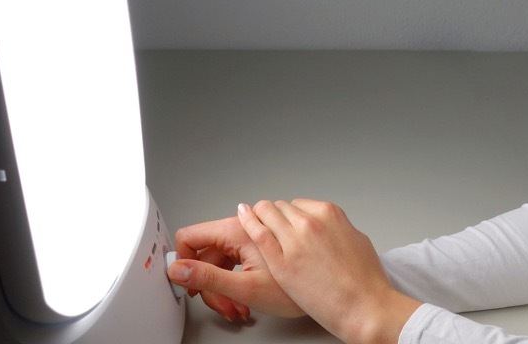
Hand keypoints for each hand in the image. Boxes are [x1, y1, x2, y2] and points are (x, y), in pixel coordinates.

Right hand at [169, 214, 304, 321]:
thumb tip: (177, 269)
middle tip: (226, 307)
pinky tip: (263, 286)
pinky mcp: (283, 233)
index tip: (189, 283)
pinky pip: (256, 248)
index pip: (192, 237)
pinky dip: (253, 269)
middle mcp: (255, 221)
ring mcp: (270, 226)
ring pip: (234, 252)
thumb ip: (208, 276)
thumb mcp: (247, 288)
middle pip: (213, 250)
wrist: (349, 295)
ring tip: (245, 305)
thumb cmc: (307, 292)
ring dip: (232, 280)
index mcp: (240, 229)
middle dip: (214, 281)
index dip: (184, 261)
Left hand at [237, 199, 420, 343]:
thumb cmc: (365, 280)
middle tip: (273, 231)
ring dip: (261, 218)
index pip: (298, 204)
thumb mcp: (356, 240)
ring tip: (256, 226)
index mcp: (329, 214)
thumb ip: (336, 229)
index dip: (290, 216)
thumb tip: (327, 229)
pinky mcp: (280, 261)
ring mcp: (294, 240)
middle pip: (280, 207)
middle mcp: (310, 222)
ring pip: (266, 213)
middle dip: (275, 217)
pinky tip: (243, 218)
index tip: (287, 224)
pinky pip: (257, 232)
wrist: (363, 305)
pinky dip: (248, 222)